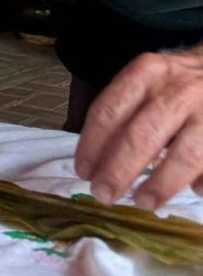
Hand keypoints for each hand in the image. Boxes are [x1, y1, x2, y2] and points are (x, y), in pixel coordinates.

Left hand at [74, 49, 202, 210]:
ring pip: (184, 156)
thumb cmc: (177, 81)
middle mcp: (178, 90)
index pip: (109, 112)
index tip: (83, 172)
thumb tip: (97, 160)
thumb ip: (124, 112)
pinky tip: (194, 191)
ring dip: (161, 184)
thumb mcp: (147, 79)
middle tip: (103, 195)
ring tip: (144, 202)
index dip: (92, 146)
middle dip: (118, 171)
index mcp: (146, 73)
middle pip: (141, 136)